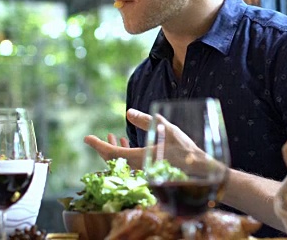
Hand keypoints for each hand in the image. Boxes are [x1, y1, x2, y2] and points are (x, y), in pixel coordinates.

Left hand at [84, 108, 205, 170]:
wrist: (200, 171)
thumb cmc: (185, 149)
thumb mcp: (166, 129)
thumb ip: (146, 120)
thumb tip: (128, 112)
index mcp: (139, 158)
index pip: (111, 153)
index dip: (97, 145)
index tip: (87, 138)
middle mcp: (138, 168)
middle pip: (112, 161)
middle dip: (104, 148)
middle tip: (99, 138)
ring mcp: (142, 173)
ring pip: (121, 164)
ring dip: (115, 151)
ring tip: (115, 137)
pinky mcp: (148, 174)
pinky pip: (130, 166)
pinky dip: (125, 155)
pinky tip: (129, 144)